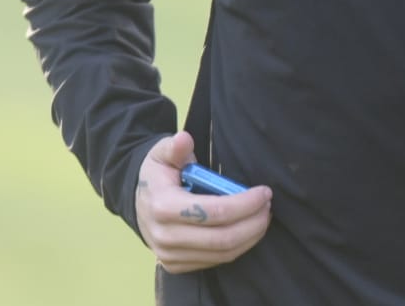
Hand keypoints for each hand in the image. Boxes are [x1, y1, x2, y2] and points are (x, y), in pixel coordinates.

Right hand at [135, 131, 272, 273]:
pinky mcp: (175, 266)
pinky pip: (214, 262)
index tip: (264, 192)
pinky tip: (246, 230)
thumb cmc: (157, 173)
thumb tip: (184, 138)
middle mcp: (165, 236)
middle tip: (268, 206)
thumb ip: (175, 147)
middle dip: (253, 223)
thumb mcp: (162, 153)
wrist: (137, 201)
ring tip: (262, 217)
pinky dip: (236, 247)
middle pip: (222, 239)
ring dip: (249, 237)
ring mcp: (169, 255)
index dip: (245, 204)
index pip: (214, 212)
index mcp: (163, 206)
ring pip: (222, 254)